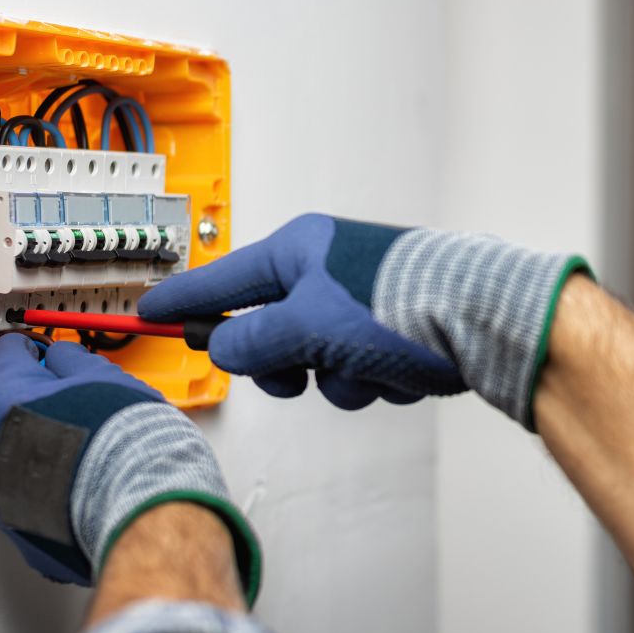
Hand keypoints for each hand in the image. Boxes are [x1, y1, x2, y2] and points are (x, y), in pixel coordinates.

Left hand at [0, 334, 260, 603]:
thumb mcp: (102, 377)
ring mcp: (4, 493)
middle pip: (8, 410)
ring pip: (17, 455)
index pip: (6, 355)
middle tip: (76, 399)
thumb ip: (72, 361)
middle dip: (38, 401)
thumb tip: (62, 358)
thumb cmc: (124, 442)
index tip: (45, 351)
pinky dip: (54, 483)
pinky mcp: (23, 527)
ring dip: (44, 444)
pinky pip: (32, 494)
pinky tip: (86, 478)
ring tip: (90, 445)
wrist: (142, 507)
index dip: (32, 349)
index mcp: (7, 401)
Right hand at [138, 214, 461, 409]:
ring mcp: (366, 302)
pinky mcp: (398, 332)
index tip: (149, 315)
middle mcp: (332, 269)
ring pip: (320, 362)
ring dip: (340, 380)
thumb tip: (226, 349)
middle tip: (297, 376)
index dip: (184, 302)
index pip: (223, 279)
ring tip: (369, 371)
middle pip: (271, 330)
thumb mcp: (306, 325)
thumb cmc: (398, 304)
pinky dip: (378, 382)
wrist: (484, 319)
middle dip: (286, 366)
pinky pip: (362, 373)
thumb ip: (253, 341)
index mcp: (301, 250)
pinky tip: (403, 373)